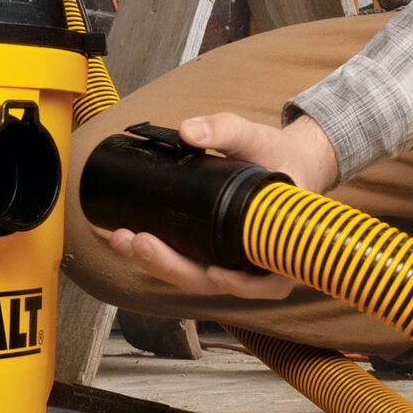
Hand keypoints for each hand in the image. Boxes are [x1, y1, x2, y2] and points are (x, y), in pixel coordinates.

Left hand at [102, 113, 339, 301]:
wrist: (289, 161)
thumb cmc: (279, 156)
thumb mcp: (257, 137)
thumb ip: (225, 129)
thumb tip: (188, 131)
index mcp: (281, 243)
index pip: (264, 281)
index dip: (239, 283)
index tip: (213, 271)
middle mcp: (258, 261)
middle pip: (214, 280)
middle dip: (171, 266)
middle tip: (139, 242)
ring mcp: (234, 260)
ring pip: (195, 276)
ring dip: (157, 263)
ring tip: (123, 239)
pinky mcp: (216, 251)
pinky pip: (189, 262)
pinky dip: (160, 255)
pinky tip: (131, 240)